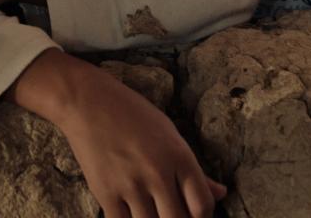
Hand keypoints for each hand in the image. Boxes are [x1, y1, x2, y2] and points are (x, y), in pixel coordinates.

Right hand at [30, 52, 227, 217]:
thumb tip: (221, 194)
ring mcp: (131, 185)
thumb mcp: (171, 135)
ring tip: (152, 212)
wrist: (89, 103)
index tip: (194, 215)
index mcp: (179, 157)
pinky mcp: (105, 193)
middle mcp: (158, 173)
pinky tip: (131, 214)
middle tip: (171, 213)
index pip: (202, 206)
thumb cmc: (134, 115)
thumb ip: (196, 171)